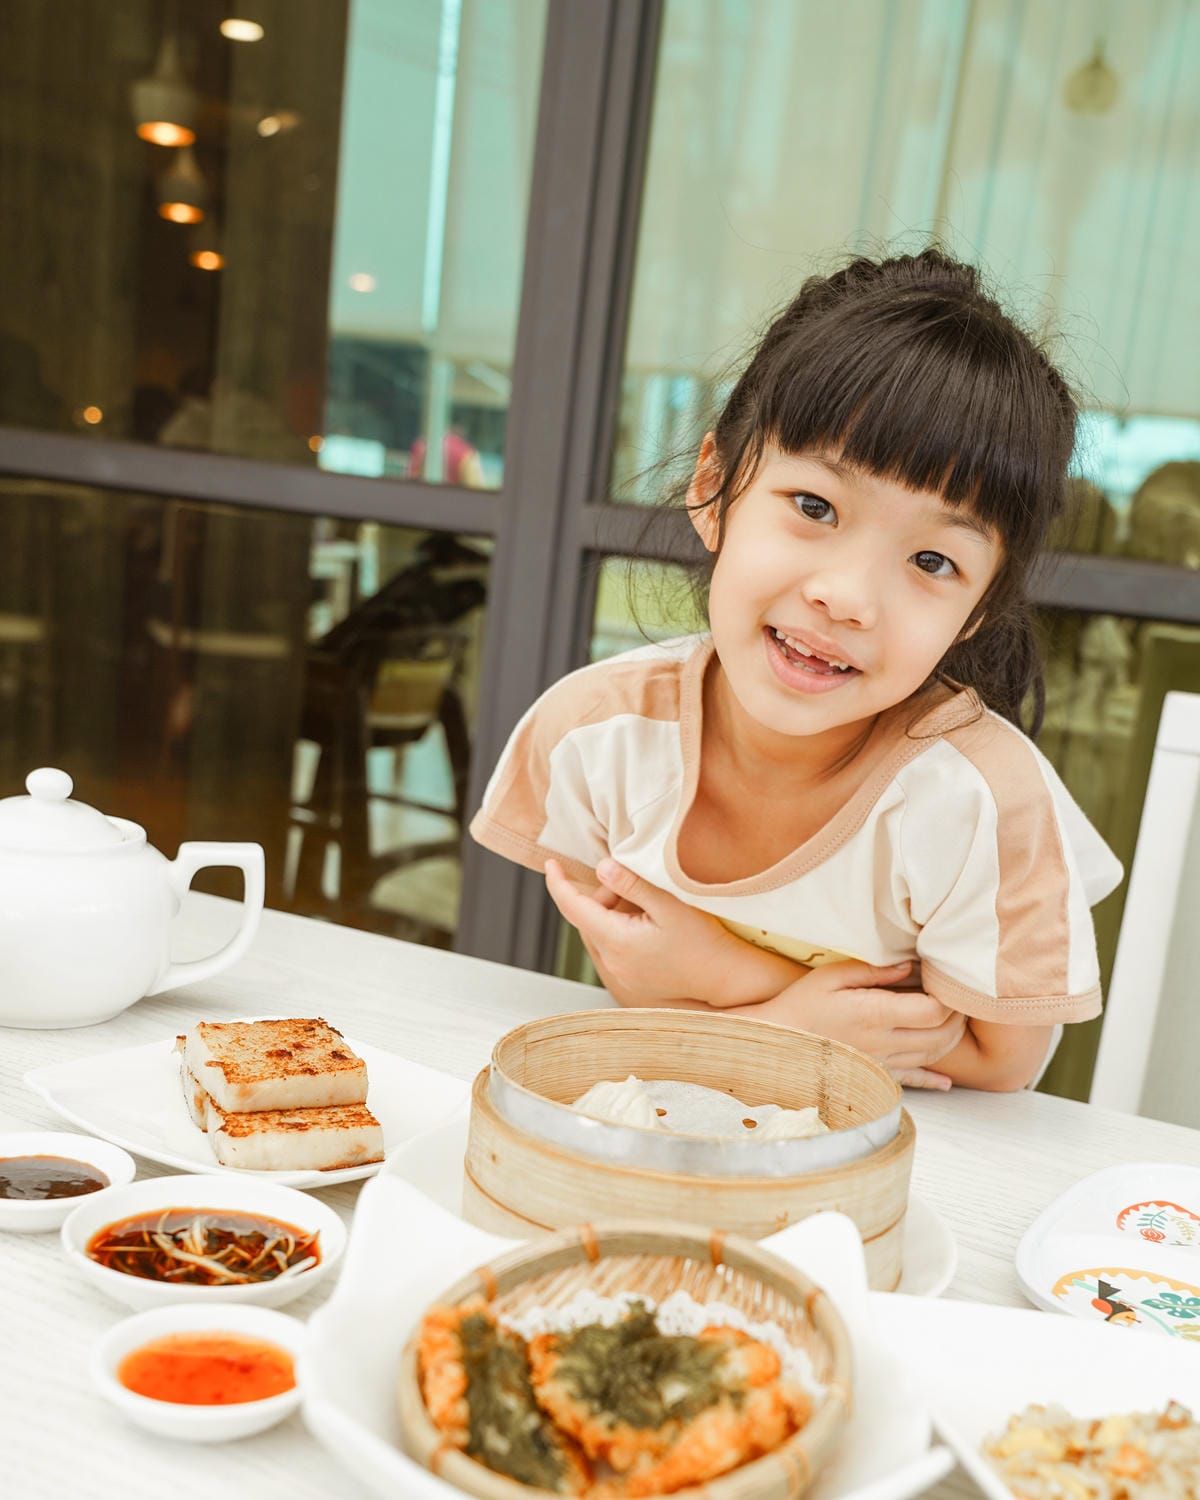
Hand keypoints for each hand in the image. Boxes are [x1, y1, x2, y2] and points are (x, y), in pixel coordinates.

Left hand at [544, 858, 802, 1007]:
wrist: (724, 979)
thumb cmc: (703, 941)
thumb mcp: (669, 904)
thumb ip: (633, 884)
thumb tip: (601, 867)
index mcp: (617, 941)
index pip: (573, 907)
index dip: (558, 883)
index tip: (550, 863)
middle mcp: (611, 962)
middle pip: (586, 919)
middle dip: (598, 895)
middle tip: (629, 881)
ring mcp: (619, 975)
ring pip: (597, 933)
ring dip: (608, 913)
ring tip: (641, 902)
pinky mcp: (628, 982)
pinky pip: (609, 948)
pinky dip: (616, 929)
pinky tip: (643, 922)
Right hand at [759, 960, 965, 1090]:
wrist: (777, 1042)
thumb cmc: (801, 1003)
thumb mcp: (832, 976)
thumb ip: (874, 971)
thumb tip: (910, 967)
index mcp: (874, 1014)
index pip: (932, 1011)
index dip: (950, 999)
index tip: (949, 982)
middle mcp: (883, 1043)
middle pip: (941, 1036)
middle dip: (958, 1018)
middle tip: (962, 998)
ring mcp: (880, 1063)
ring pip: (932, 1057)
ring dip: (950, 1039)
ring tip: (956, 1021)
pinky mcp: (873, 1075)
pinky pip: (911, 1080)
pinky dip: (933, 1081)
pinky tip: (946, 1083)